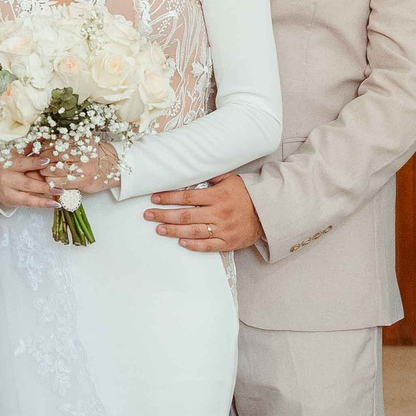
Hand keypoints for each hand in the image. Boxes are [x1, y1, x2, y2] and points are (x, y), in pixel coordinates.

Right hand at [0, 150, 56, 209]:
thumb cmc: (12, 168)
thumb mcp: (18, 156)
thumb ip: (30, 148)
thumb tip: (45, 137)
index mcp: (10, 163)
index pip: (23, 163)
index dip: (34, 162)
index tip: (47, 161)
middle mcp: (8, 177)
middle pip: (27, 182)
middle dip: (44, 184)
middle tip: (59, 185)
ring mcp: (10, 190)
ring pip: (29, 192)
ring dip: (46, 193)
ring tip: (59, 192)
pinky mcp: (13, 200)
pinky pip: (30, 202)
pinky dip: (43, 203)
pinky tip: (54, 204)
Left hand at [47, 141, 118, 196]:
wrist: (113, 168)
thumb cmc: (95, 155)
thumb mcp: (84, 143)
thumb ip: (67, 141)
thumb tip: (44, 141)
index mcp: (82, 142)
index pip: (57, 142)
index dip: (45, 146)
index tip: (40, 149)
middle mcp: (84, 154)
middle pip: (55, 155)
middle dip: (43, 158)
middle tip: (39, 161)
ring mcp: (84, 168)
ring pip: (56, 169)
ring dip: (45, 171)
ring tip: (44, 171)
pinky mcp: (83, 182)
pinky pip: (62, 182)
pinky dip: (53, 182)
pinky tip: (51, 180)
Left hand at [144, 173, 263, 254]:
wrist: (267, 212)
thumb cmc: (245, 194)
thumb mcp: (230, 179)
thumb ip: (211, 176)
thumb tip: (191, 169)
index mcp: (218, 196)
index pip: (188, 197)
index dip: (169, 198)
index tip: (154, 198)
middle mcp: (219, 213)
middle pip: (186, 215)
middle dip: (164, 215)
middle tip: (148, 215)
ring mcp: (223, 229)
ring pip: (193, 231)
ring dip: (173, 230)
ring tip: (158, 229)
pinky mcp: (228, 242)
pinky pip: (208, 246)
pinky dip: (193, 245)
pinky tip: (180, 242)